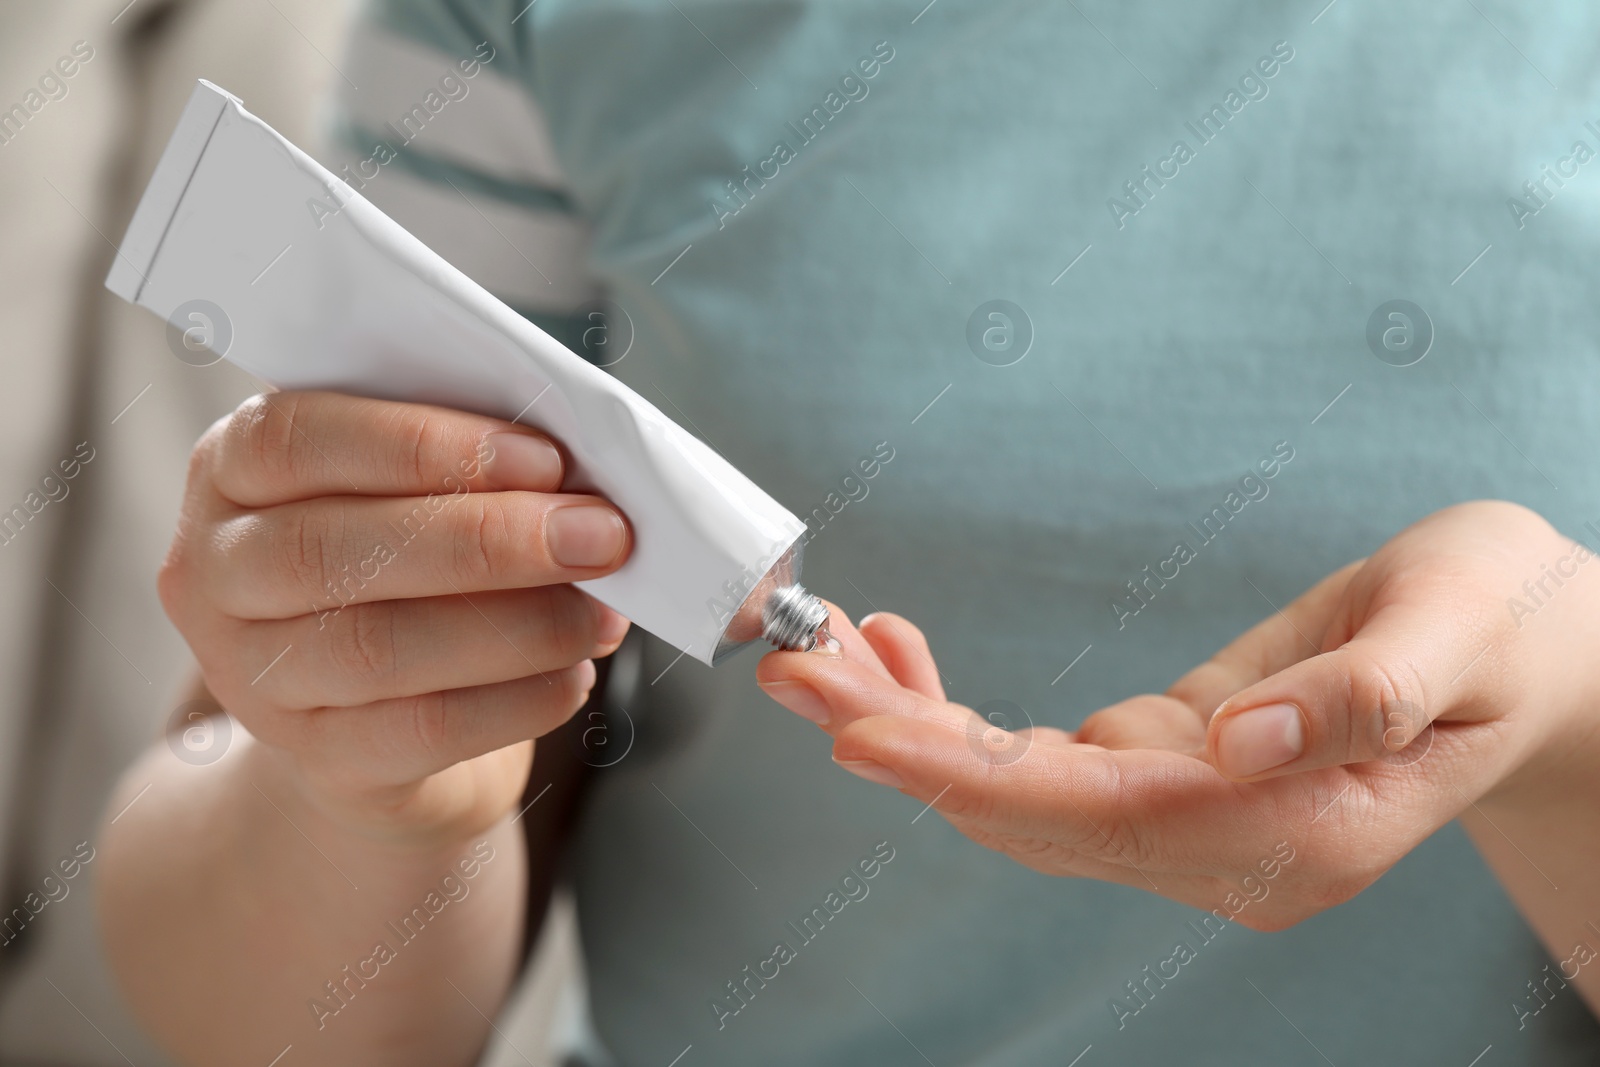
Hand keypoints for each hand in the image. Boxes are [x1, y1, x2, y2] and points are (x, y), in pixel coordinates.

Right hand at [159, 391, 630, 845]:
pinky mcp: (316, 760)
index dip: (424, 445)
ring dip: (518, 625)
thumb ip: (465, 463)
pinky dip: (514, 702)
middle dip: (487, 539)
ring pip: (378, 647)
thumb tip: (578, 472)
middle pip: (333, 550)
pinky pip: (420, 730)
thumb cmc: (413, 565)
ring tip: (602, 612)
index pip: (296, 438)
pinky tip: (573, 678)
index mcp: (231, 470)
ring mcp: (252, 677)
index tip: (546, 459)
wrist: (385, 718)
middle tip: (602, 535)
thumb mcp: (416, 491)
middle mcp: (216, 573)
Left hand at [756, 501, 1599, 927]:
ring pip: (1019, 792)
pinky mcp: (1172, 778)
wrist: (1529, 653)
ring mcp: (1196, 823)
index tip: (860, 729)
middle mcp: (1233, 849)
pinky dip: (961, 716)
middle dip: (904, 740)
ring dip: (911, 724)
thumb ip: (1360, 696)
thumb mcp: (1460, 629)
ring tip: (818, 650)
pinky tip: (903, 659)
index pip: (1100, 815)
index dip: (968, 773)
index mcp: (1300, 830)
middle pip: (1031, 812)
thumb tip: (1232, 746)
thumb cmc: (1508, 628)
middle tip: (794, 664)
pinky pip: (1043, 762)